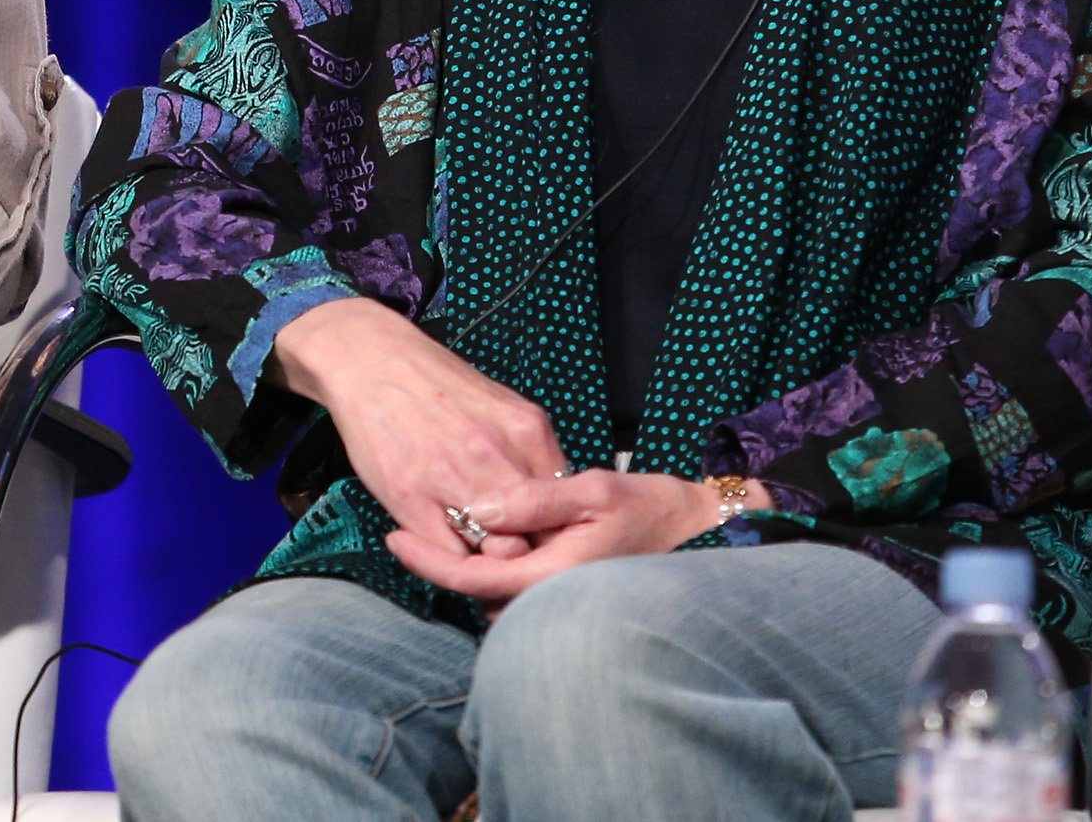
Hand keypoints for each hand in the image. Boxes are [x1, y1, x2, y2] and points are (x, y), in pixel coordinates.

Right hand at [272, 297, 570, 568]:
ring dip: (489, 558)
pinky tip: (446, 538)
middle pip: (533, 536)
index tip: (542, 536)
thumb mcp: (502, 407)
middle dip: (528, 550)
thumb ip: (533, 453)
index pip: (563, 508)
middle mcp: (493, 457)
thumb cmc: (437, 385)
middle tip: (513, 550)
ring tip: (478, 546)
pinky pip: (448, 556)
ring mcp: (450, 479)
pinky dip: (451, 557)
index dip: (556, 530)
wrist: (371, 361)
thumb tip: (556, 502)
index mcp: (525, 432)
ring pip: (493, 553)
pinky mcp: (409, 498)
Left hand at [392, 468, 766, 605]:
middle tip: (409, 524)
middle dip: (444, 562)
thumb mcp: (595, 490)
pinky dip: (495, 564)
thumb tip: (482, 507)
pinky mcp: (566, 593)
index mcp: (554, 576)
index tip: (392, 538)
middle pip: (476, 591)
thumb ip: (536, 499)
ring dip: (469, 563)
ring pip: (494, 592)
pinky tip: (485, 531)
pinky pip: (516, 587)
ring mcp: (560, 601)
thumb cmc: (652, 509)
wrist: (699, 537)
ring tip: (438, 522)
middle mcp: (553, 599)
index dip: (427, 561)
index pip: (472, 580)